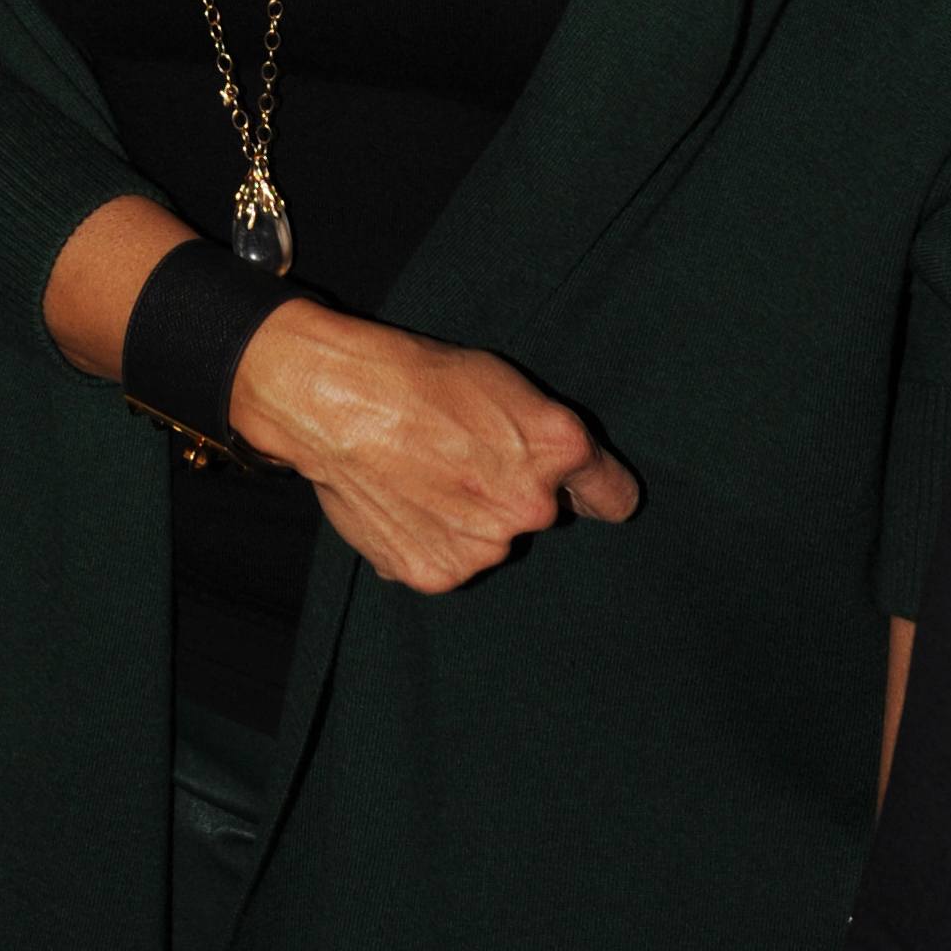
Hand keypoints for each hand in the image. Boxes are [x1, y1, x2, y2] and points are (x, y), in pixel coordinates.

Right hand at [228, 298, 638, 592]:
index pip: (614, 496)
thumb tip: (559, 479)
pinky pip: (446, 561)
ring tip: (419, 477)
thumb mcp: (500, 381)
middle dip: (510, 494)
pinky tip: (400, 502)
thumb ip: (541, 436)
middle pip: (538, 515)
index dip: (598, 493)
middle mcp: (532, 506)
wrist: (336, 401)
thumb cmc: (414, 377)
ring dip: (466, 521)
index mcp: (559, 449)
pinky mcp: (439, 573)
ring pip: (489, 541)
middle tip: (459, 460)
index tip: (586, 495)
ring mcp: (486, 547)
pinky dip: (427, 541)